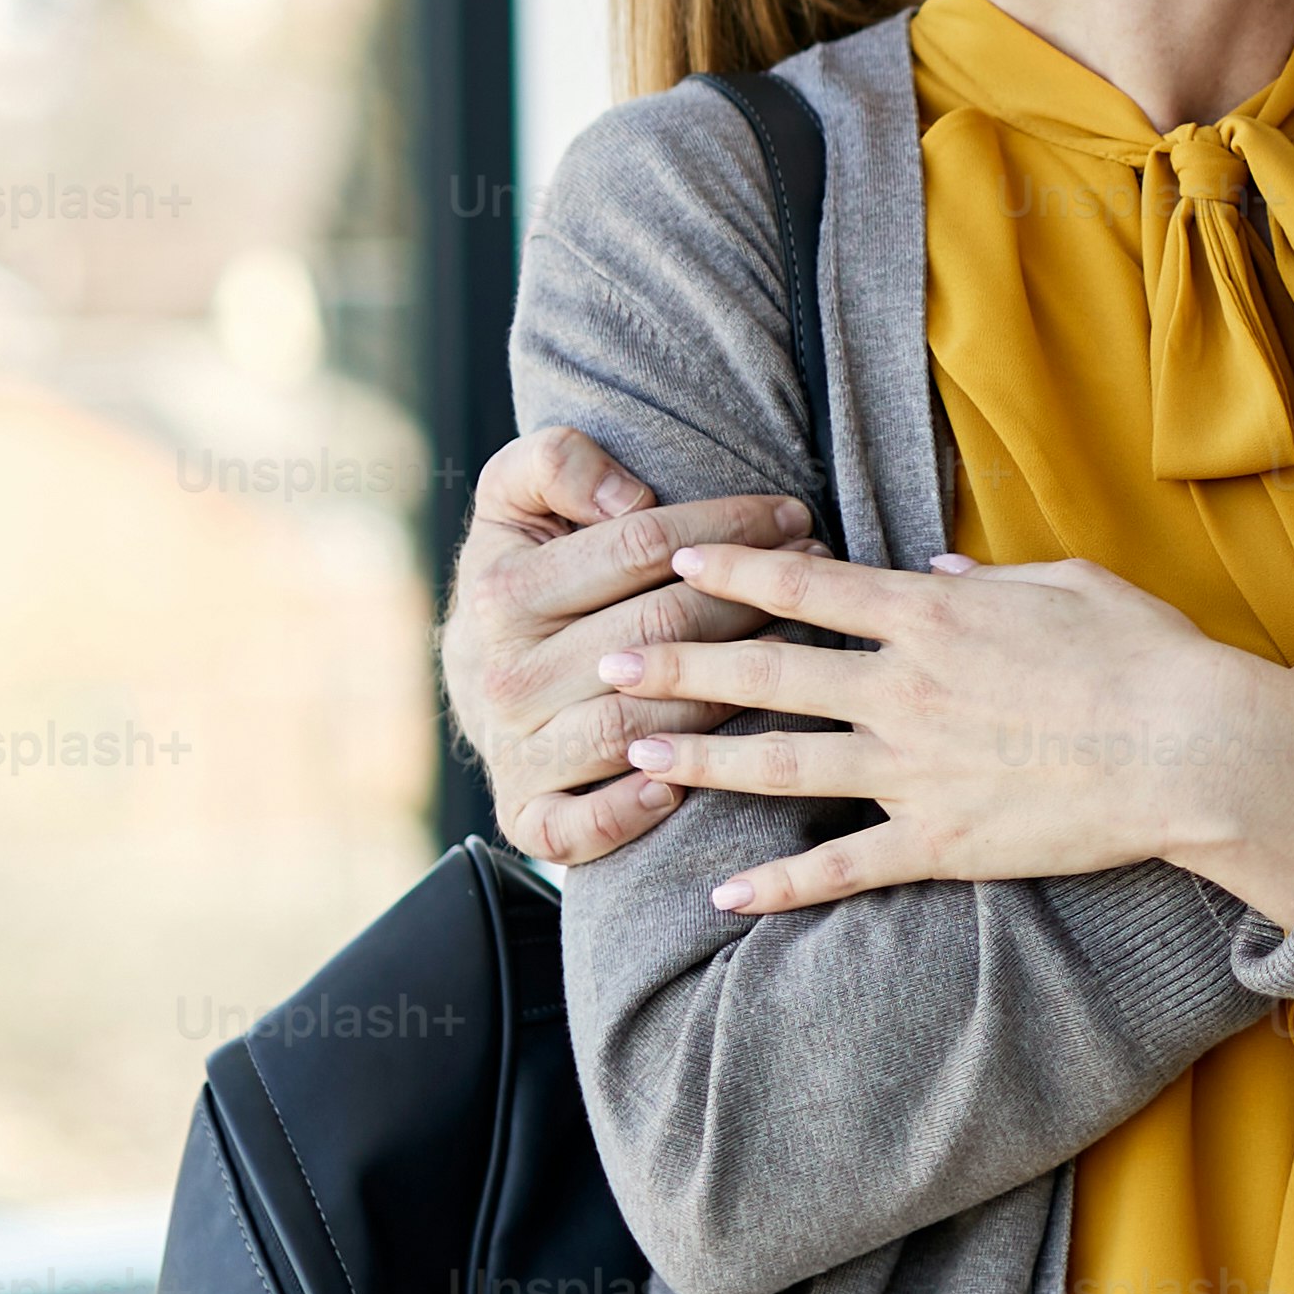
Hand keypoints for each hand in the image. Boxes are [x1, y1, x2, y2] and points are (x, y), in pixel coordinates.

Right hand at [443, 426, 808, 864]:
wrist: (477, 676)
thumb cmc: (528, 577)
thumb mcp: (517, 499)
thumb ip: (556, 464)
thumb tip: (627, 497)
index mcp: (502, 591)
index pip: (637, 548)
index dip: (725, 526)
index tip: (792, 516)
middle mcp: (502, 676)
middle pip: (657, 633)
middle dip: (750, 599)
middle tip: (816, 575)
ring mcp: (515, 751)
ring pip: (639, 725)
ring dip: (727, 694)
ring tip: (796, 654)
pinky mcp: (525, 814)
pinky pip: (578, 828)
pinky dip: (629, 812)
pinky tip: (685, 784)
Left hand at [602, 546, 1293, 923]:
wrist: (1194, 748)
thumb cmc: (1146, 655)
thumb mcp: (1068, 584)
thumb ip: (987, 579)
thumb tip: (932, 570)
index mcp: (932, 617)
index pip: (806, 588)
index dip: (735, 572)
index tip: (677, 561)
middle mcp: (903, 689)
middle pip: (764, 674)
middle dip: (678, 663)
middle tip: (609, 657)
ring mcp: (913, 769)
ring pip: (779, 764)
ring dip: (699, 760)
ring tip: (635, 753)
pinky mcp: (939, 841)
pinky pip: (841, 864)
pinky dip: (779, 882)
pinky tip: (725, 892)